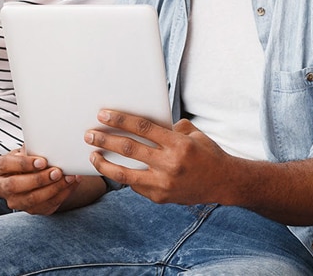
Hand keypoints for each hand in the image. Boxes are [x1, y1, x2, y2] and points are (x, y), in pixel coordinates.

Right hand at [0, 148, 80, 214]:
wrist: (34, 172)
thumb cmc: (30, 156)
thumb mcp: (27, 149)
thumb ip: (32, 148)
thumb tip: (47, 145)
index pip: (5, 165)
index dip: (23, 164)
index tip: (42, 161)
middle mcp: (1, 187)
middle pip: (15, 186)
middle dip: (38, 179)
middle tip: (57, 172)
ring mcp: (14, 201)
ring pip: (31, 200)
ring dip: (53, 188)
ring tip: (69, 177)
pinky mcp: (30, 211)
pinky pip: (46, 206)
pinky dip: (62, 194)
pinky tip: (71, 184)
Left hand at [86, 112, 230, 204]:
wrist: (224, 183)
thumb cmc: (207, 153)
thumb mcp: (192, 134)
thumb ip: (169, 128)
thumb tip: (141, 123)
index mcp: (178, 144)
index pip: (143, 127)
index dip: (120, 120)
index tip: (103, 115)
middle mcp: (170, 164)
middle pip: (129, 149)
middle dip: (105, 140)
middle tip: (88, 134)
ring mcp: (164, 184)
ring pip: (125, 174)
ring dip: (105, 164)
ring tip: (92, 155)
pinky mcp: (160, 198)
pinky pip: (136, 186)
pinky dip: (124, 176)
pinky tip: (114, 169)